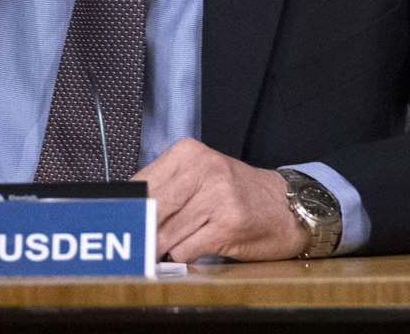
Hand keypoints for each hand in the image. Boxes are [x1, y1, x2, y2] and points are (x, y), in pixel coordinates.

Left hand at [132, 138, 307, 262]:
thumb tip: (126, 212)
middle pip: (151, 210)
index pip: (141, 183)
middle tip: (138, 242)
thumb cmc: (237, 192)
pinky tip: (197, 247)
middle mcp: (204, 170)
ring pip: (165, 234)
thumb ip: (164, 187)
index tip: (123, 223)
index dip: (130, 209)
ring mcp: (217, 197)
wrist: (287, 206)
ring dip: (164, 247)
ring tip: (175, 242)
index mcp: (189, 153)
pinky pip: (185, 251)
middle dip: (143, 232)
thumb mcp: (200, 175)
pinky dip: (184, 256)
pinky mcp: (227, 226)